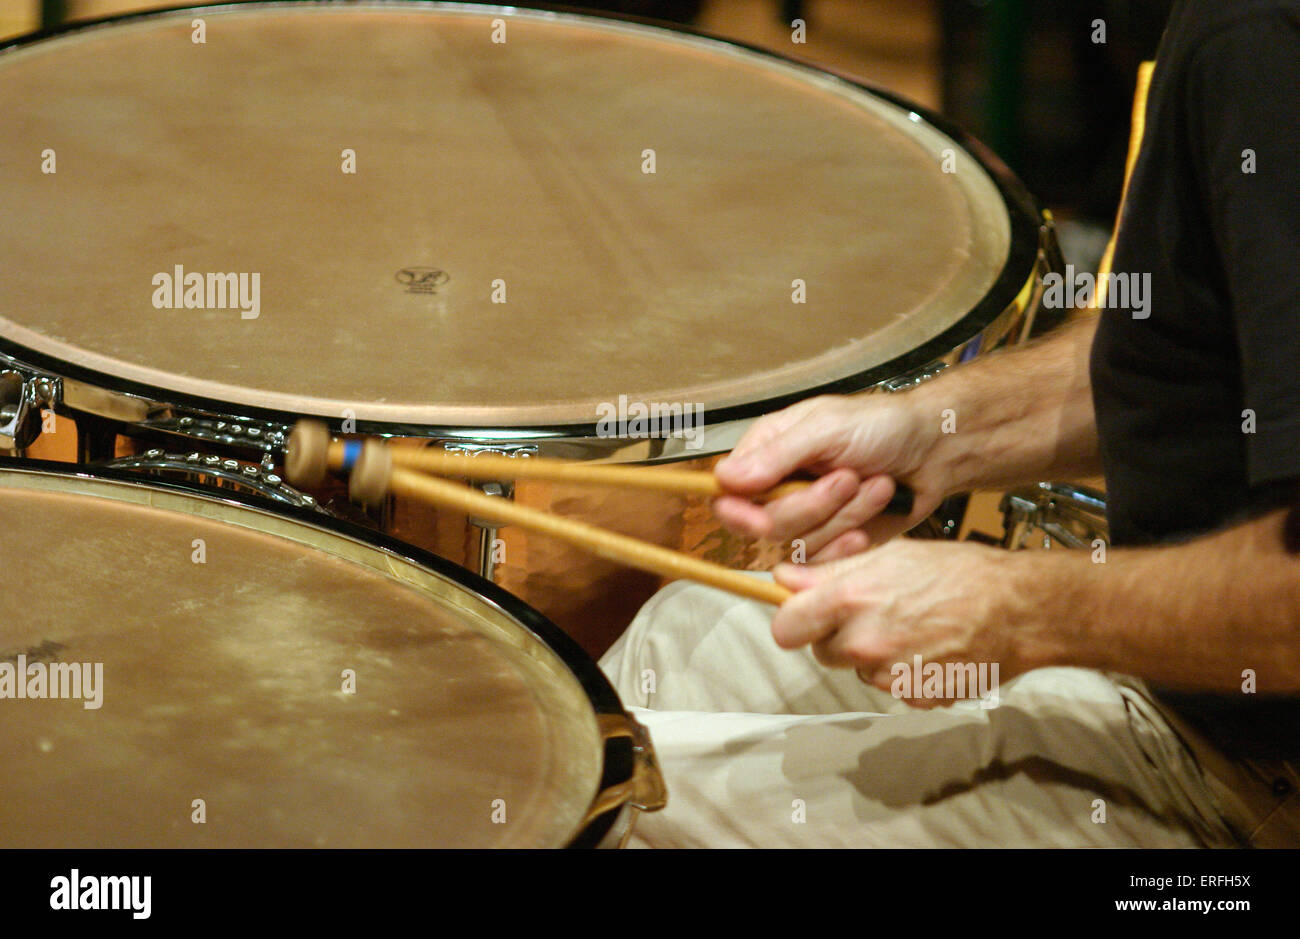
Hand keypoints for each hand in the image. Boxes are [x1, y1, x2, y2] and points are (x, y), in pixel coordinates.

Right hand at [713, 394, 947, 560]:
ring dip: (843, 515)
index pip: (728, 493)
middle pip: (763, 525)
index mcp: (768, 452)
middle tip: (847, 478)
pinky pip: (825, 560)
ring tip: (875, 484)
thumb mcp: (827, 428)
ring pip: (798, 543)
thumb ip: (776, 455)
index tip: (760, 513)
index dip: (739, 510)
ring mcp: (807, 518)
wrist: (934, 452)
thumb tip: (724, 478)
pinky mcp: (832, 542)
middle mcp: (780, 487)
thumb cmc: (884, 426)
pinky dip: (852, 540)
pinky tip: (873, 515)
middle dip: (810, 507)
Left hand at [770, 540, 1046, 706]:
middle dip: (836, 634)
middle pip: (821, 650)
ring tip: (909, 625)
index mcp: (852, 601)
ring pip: (856, 668)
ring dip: (870, 653)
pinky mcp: (912, 698)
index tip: (802, 613)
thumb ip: (830, 572)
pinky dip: (901, 671)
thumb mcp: (892, 555)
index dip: (793, 619)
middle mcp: (864, 643)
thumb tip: (785, 578)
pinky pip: (889, 685)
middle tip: (870, 611)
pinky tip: (927, 647)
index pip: (785, 627)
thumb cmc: (960, 573)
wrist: (1018, 610)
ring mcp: (888, 676)